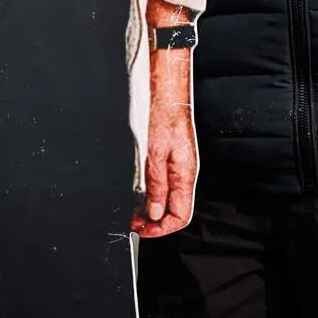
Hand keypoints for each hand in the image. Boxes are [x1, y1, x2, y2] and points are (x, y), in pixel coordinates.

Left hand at [131, 44, 196, 237]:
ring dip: (151, 206)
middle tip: (132, 219)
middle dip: (154, 220)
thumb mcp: (154, 153)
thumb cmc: (163, 114)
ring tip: (132, 207)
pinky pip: (165, 182)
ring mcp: (179, 165)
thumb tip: (154, 212)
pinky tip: (138, 189)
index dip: (160, 228)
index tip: (140, 228)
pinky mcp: (172, 156)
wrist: (167, 89)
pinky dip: (151, 191)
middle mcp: (185, 173)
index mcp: (185, 175)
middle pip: (175, 210)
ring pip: (169, 197)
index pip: (180, 216)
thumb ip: (156, 184)